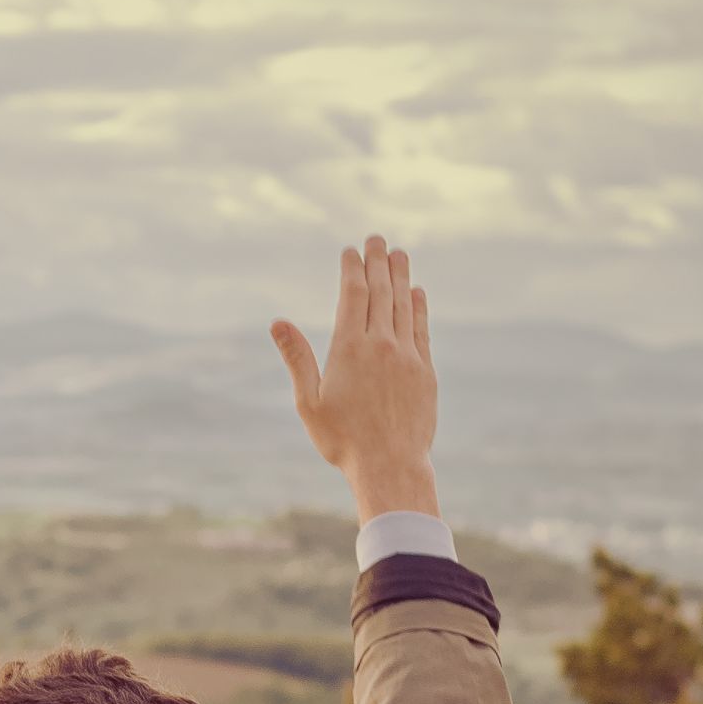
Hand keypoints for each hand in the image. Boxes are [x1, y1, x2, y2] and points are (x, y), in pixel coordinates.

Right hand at [272, 235, 444, 523]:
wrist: (390, 465)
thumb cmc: (341, 439)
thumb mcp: (308, 401)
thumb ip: (297, 357)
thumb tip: (278, 322)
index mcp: (349, 350)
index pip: (353, 296)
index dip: (353, 270)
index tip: (351, 250)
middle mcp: (381, 345)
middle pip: (381, 293)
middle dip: (378, 262)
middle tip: (377, 239)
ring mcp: (407, 356)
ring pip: (404, 306)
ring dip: (401, 277)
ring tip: (400, 254)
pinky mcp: (424, 371)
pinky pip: (421, 329)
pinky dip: (419, 307)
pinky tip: (417, 293)